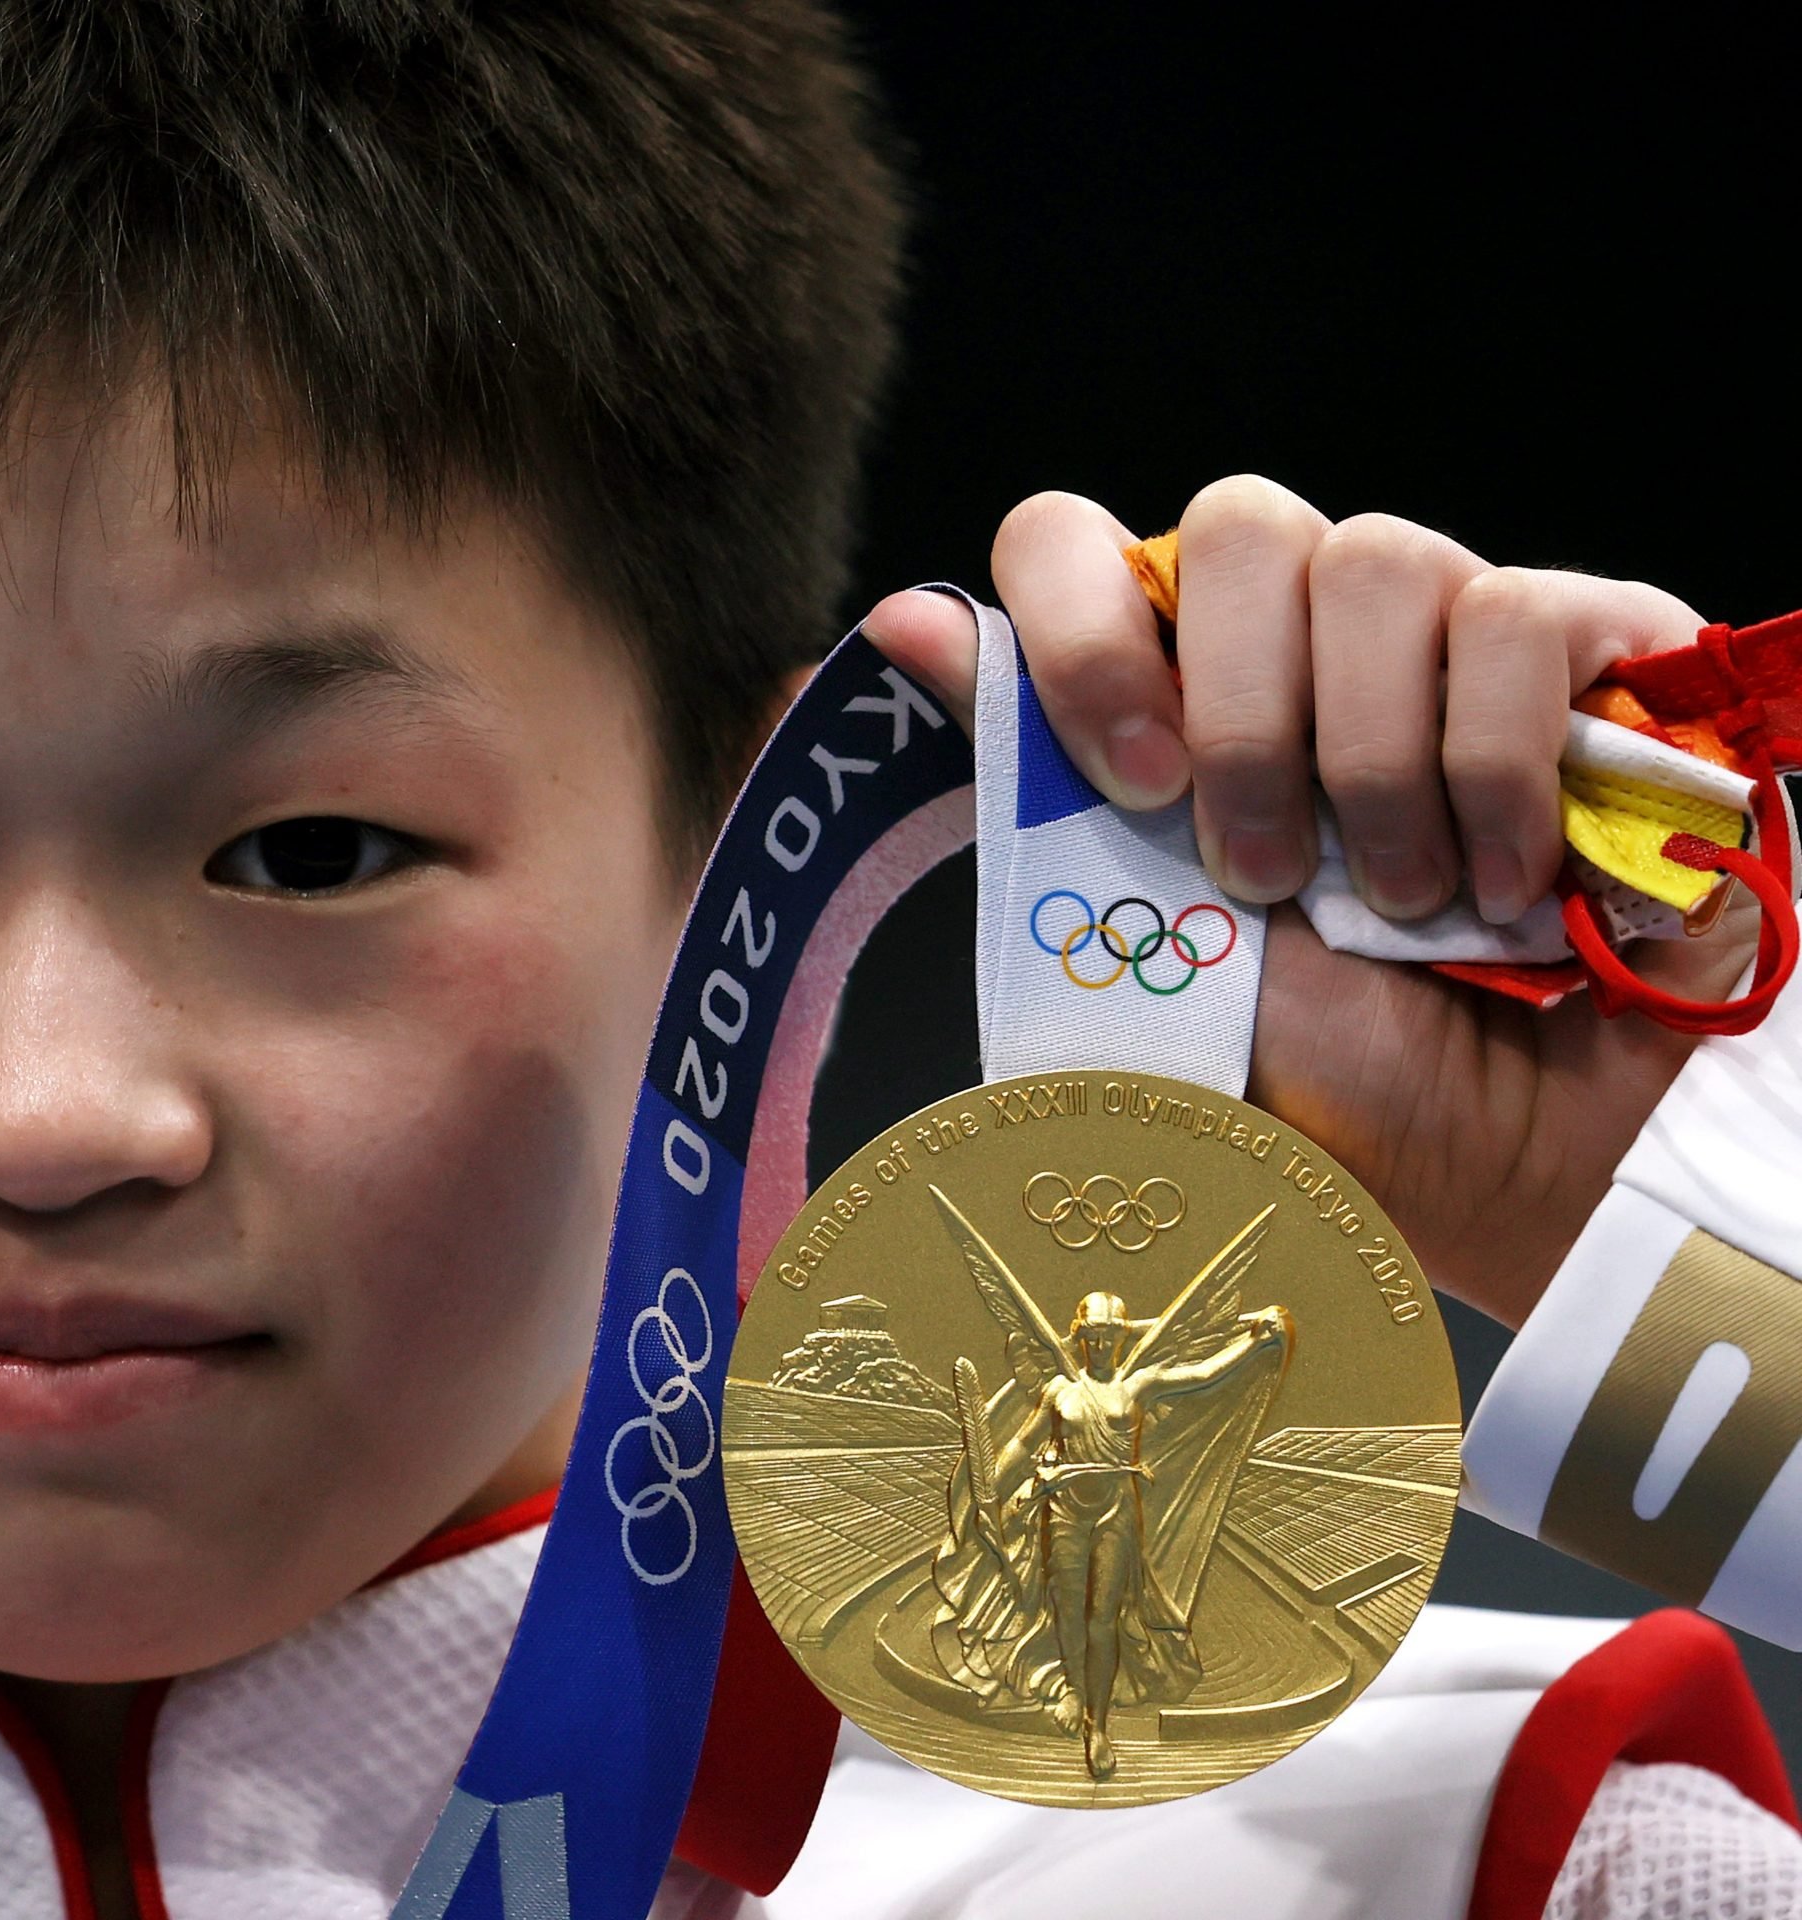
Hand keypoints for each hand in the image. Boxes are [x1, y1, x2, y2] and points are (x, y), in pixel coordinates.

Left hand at [865, 477, 1753, 1326]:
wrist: (1505, 1161)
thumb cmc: (1320, 1063)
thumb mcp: (1143, 934)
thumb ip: (1036, 774)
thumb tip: (903, 619)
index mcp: (1173, 683)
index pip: (1072, 540)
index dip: (1082, 635)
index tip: (1130, 784)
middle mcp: (1302, 629)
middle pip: (1239, 522)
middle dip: (1240, 719)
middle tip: (1262, 876)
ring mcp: (1450, 628)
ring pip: (1380, 560)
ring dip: (1369, 763)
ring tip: (1395, 901)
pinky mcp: (1599, 647)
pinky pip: (1517, 619)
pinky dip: (1495, 769)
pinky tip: (1502, 882)